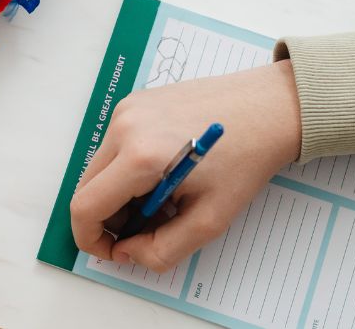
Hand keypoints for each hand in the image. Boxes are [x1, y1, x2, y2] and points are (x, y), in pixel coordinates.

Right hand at [69, 60, 301, 272]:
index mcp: (140, 157)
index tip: (115, 251)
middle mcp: (124, 127)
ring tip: (163, 199)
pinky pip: (114, 146)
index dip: (92, 239)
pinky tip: (164, 173)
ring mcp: (126, 110)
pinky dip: (128, 169)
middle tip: (147, 228)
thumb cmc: (246, 160)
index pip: (86, 207)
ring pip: (99, 168)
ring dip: (120, 194)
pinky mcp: (134, 102)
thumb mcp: (210, 220)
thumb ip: (162, 249)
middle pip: (87, 188)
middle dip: (109, 218)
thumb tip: (128, 251)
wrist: (269, 107)